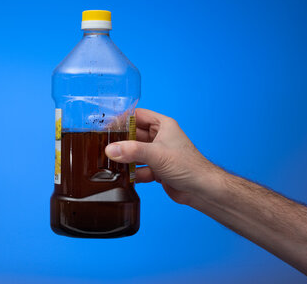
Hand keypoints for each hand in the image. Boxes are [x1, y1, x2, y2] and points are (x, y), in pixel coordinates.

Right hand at [105, 108, 224, 205]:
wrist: (202, 190)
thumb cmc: (188, 166)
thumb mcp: (156, 155)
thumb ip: (132, 151)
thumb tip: (110, 150)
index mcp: (163, 125)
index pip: (138, 115)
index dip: (122, 119)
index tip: (107, 125)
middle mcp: (160, 137)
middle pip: (134, 135)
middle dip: (121, 141)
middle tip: (105, 145)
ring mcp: (158, 154)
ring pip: (135, 152)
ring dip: (125, 158)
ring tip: (110, 161)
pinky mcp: (157, 169)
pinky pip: (139, 168)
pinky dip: (133, 172)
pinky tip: (124, 177)